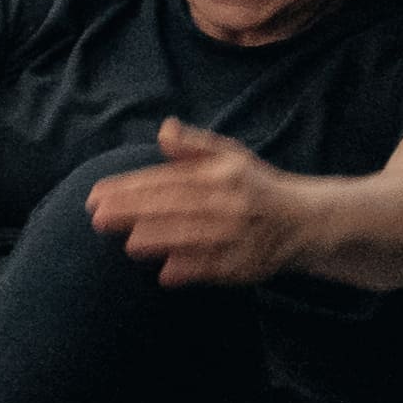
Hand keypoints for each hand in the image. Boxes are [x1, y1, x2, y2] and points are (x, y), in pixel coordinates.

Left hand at [86, 121, 306, 286]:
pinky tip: (166, 273)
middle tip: (98, 218)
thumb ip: (194, 145)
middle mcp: (231, 203)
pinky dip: (192, 270)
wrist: (306, 221)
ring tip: (129, 243)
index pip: (167, 181)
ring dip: (160, 240)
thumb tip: (164, 129)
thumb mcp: (229, 156)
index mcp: (222, 175)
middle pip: (175, 207)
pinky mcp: (248, 265)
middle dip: (134, 213)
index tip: (96, 195)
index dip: (129, 188)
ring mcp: (240, 236)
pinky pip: (215, 269)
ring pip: (194, 238)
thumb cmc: (255, 187)